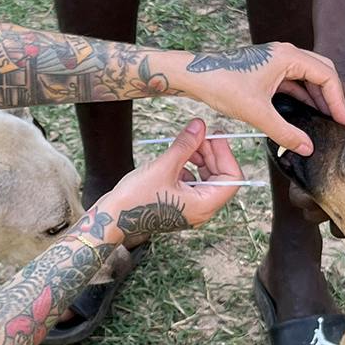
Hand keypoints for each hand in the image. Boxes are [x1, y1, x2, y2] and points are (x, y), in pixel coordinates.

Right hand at [98, 119, 244, 236]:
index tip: (213, 136)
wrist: (112, 218)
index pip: (233, 178)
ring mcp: (191, 208)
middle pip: (221, 177)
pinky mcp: (180, 204)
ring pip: (207, 178)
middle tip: (198, 134)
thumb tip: (201, 126)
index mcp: (204, 205)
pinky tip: (175, 157)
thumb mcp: (163, 166)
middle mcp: (202, 210)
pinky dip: (189, 166)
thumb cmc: (136, 199)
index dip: (225, 154)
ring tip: (185, 144)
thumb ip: (186, 144)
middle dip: (212, 153)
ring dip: (200, 158)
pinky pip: (193, 182)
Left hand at [173, 41, 344, 156]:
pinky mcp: (267, 68)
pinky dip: (303, 94)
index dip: (337, 99)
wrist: (194, 75)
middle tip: (337, 119)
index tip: (341, 120)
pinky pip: (293, 79)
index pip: (327, 75)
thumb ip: (285, 132)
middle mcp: (285, 53)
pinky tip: (304, 111)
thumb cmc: (222, 85)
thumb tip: (308, 148)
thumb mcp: (257, 113)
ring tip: (324, 117)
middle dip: (332, 95)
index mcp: (287, 56)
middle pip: (322, 71)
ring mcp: (276, 59)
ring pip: (307, 75)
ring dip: (317, 94)